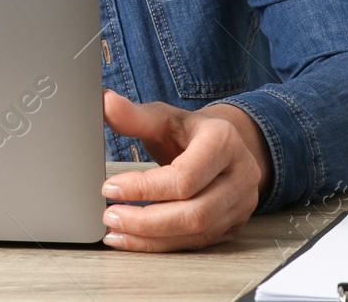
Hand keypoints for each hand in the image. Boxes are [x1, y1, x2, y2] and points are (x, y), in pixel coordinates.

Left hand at [99, 89, 271, 251]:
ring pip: (195, 234)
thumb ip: (134, 115)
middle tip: (110, 217)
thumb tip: (105, 102)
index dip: (144, 188)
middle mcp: (240, 176)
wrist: (224, 145)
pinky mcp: (233, 226)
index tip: (109, 188)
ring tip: (115, 230)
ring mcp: (241, 204)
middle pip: (194, 213)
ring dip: (150, 238)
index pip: (184, 177)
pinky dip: (161, 245)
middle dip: (146, 221)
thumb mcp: (164, 117)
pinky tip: (134, 239)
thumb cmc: (191, 131)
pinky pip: (196, 243)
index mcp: (224, 142)